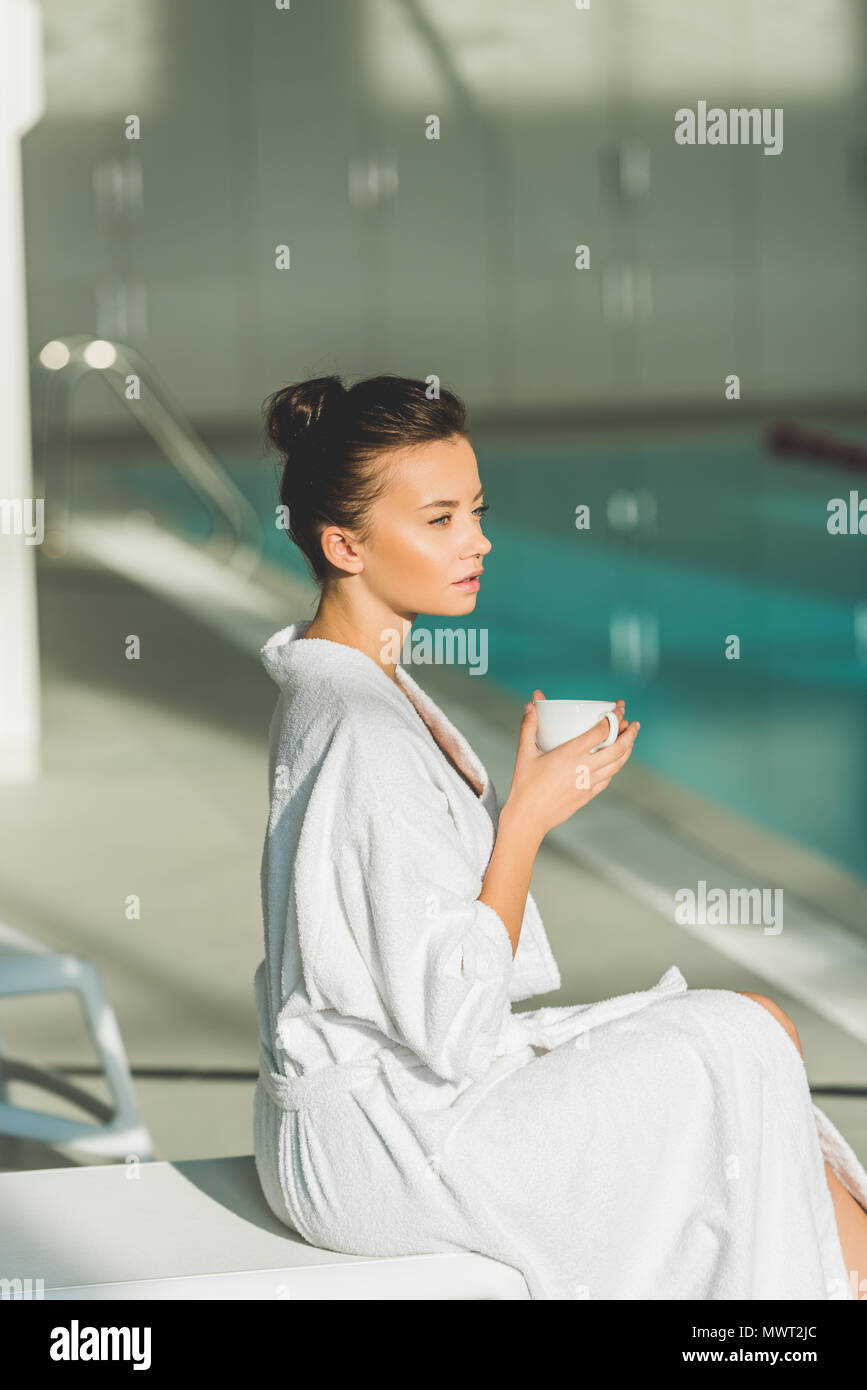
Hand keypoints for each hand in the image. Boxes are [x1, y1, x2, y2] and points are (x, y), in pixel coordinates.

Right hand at [504, 690, 638, 840]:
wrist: (529, 817)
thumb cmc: (525, 785)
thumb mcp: (525, 752)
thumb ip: (529, 726)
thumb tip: (531, 704)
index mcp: (571, 753)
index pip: (602, 731)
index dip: (614, 717)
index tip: (619, 708)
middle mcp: (585, 767)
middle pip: (618, 747)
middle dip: (630, 733)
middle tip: (634, 723)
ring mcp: (589, 783)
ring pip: (618, 764)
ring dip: (627, 749)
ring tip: (629, 739)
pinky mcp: (589, 794)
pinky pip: (609, 777)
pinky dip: (616, 766)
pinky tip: (614, 761)